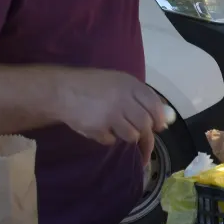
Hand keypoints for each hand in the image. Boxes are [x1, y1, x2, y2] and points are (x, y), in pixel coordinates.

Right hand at [55, 69, 171, 161]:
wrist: (62, 91)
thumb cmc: (92, 86)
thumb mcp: (118, 82)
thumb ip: (138, 96)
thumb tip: (160, 117)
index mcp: (130, 85)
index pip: (154, 105)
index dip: (159, 119)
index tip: (159, 127)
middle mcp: (123, 99)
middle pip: (145, 124)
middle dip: (146, 135)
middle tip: (143, 140)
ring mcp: (111, 115)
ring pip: (131, 136)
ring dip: (126, 136)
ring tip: (115, 128)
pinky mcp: (98, 129)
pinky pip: (111, 140)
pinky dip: (107, 138)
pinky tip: (99, 128)